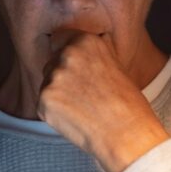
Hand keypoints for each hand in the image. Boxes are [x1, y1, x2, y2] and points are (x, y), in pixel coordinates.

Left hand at [38, 30, 169, 171]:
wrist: (127, 133)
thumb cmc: (127, 105)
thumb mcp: (115, 66)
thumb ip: (92, 55)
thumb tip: (76, 51)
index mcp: (86, 41)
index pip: (59, 39)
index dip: (65, 54)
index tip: (74, 69)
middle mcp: (67, 54)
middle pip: (51, 63)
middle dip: (61, 77)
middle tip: (83, 96)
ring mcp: (54, 77)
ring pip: (46, 84)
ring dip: (58, 95)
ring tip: (83, 109)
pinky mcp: (44, 99)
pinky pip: (43, 104)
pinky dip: (54, 113)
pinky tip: (75, 119)